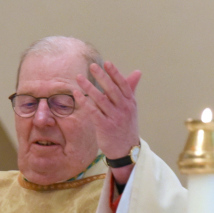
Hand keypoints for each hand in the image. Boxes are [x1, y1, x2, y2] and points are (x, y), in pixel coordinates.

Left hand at [74, 61, 141, 182]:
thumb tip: (137, 71)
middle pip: (111, 89)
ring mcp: (114, 118)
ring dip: (89, 87)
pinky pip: (93, 111)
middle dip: (101, 76)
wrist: (126, 150)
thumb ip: (131, 89)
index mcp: (130, 102)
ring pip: (100, 99)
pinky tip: (76, 94)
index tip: (106, 63)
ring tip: (79, 77)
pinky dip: (84, 101)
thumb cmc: (126, 126)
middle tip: (92, 66)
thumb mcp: (131, 108)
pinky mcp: (104, 126)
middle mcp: (123, 109)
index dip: (114, 73)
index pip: (123, 84)